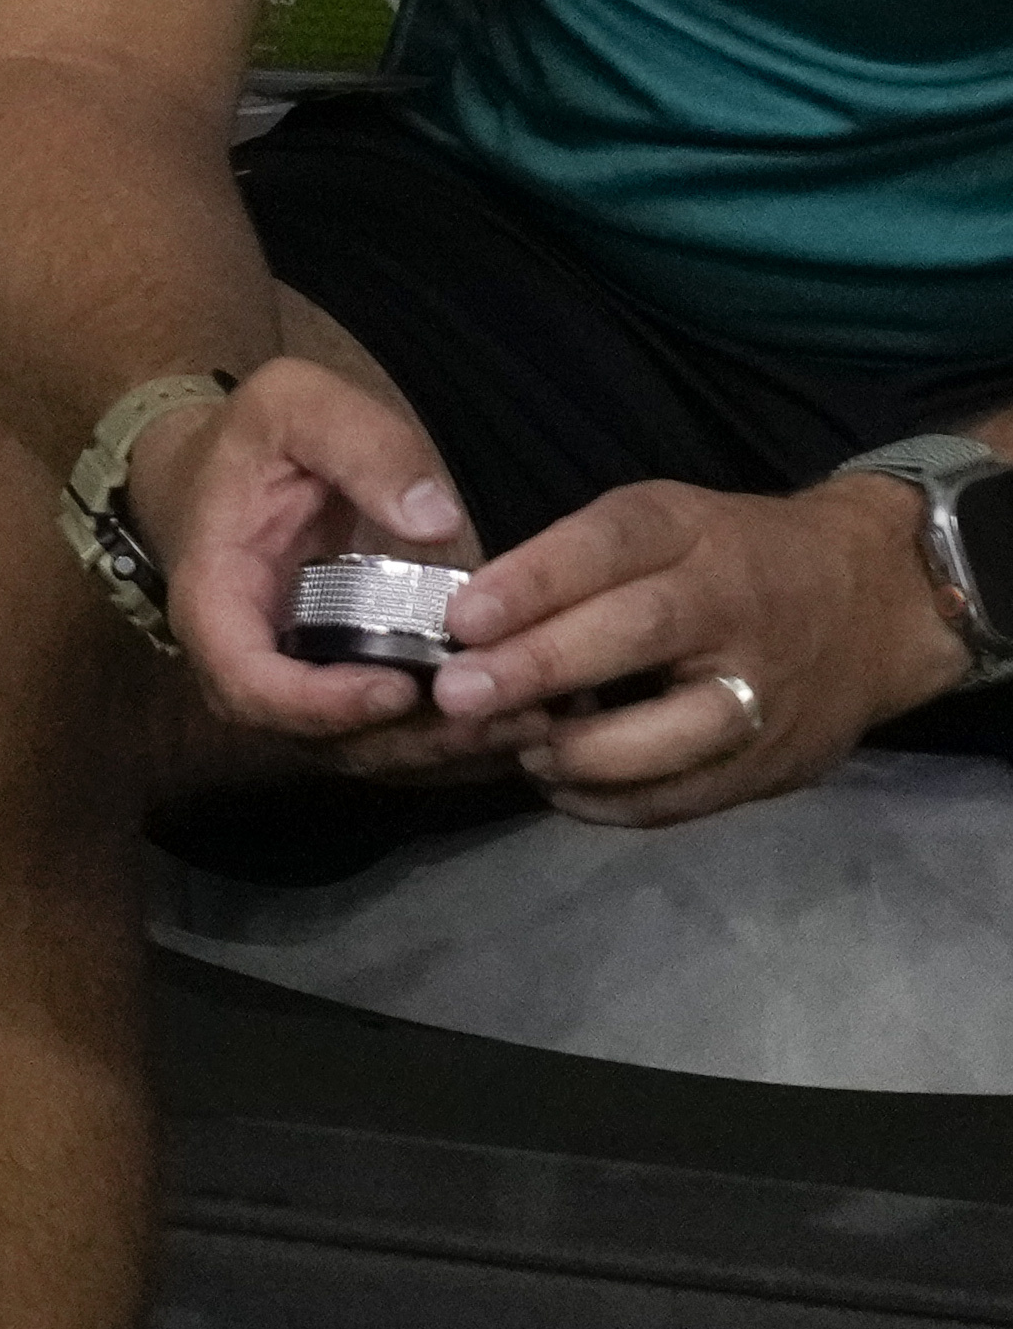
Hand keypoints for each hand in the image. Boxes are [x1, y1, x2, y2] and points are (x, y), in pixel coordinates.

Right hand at [143, 359, 504, 752]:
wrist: (220, 470)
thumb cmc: (256, 439)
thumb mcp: (296, 405)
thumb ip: (365, 449)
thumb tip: (437, 521)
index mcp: (215, 599)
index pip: (247, 683)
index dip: (319, 703)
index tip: (401, 689)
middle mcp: (242, 662)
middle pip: (313, 737)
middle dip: (408, 740)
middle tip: (502, 716)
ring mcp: (287, 684)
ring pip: (354, 751)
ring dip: (439, 753)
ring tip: (531, 724)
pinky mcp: (329, 690)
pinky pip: (379, 740)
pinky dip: (446, 747)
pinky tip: (519, 723)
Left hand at [428, 469, 972, 828]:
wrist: (871, 604)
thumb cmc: (725, 559)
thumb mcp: (659, 528)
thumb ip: (570, 567)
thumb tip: (457, 626)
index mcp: (692, 534)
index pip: (612, 545)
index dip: (535, 580)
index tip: (461, 616)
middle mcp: (734, 608)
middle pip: (637, 635)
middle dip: (539, 668)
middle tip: (457, 695)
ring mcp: (764, 690)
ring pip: (670, 733)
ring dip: (577, 752)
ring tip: (514, 748)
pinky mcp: (776, 761)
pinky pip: (684, 796)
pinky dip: (611, 801)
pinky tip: (559, 785)